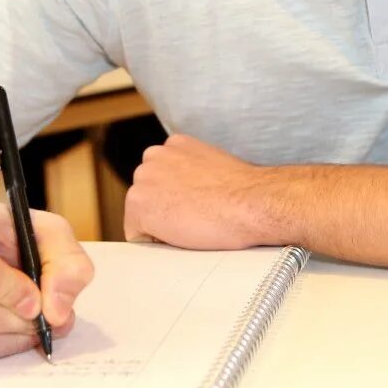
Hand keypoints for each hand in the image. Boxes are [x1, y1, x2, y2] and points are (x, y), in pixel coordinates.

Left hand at [123, 133, 277, 248]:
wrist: (250, 202)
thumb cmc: (243, 193)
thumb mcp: (215, 168)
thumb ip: (193, 171)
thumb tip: (190, 189)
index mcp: (174, 145)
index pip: (161, 180)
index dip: (178, 200)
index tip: (197, 206)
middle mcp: (153, 156)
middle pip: (148, 196)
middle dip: (165, 210)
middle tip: (196, 216)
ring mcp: (143, 179)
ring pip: (141, 215)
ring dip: (160, 225)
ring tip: (192, 224)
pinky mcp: (138, 205)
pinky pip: (137, 235)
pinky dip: (155, 242)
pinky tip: (182, 234)